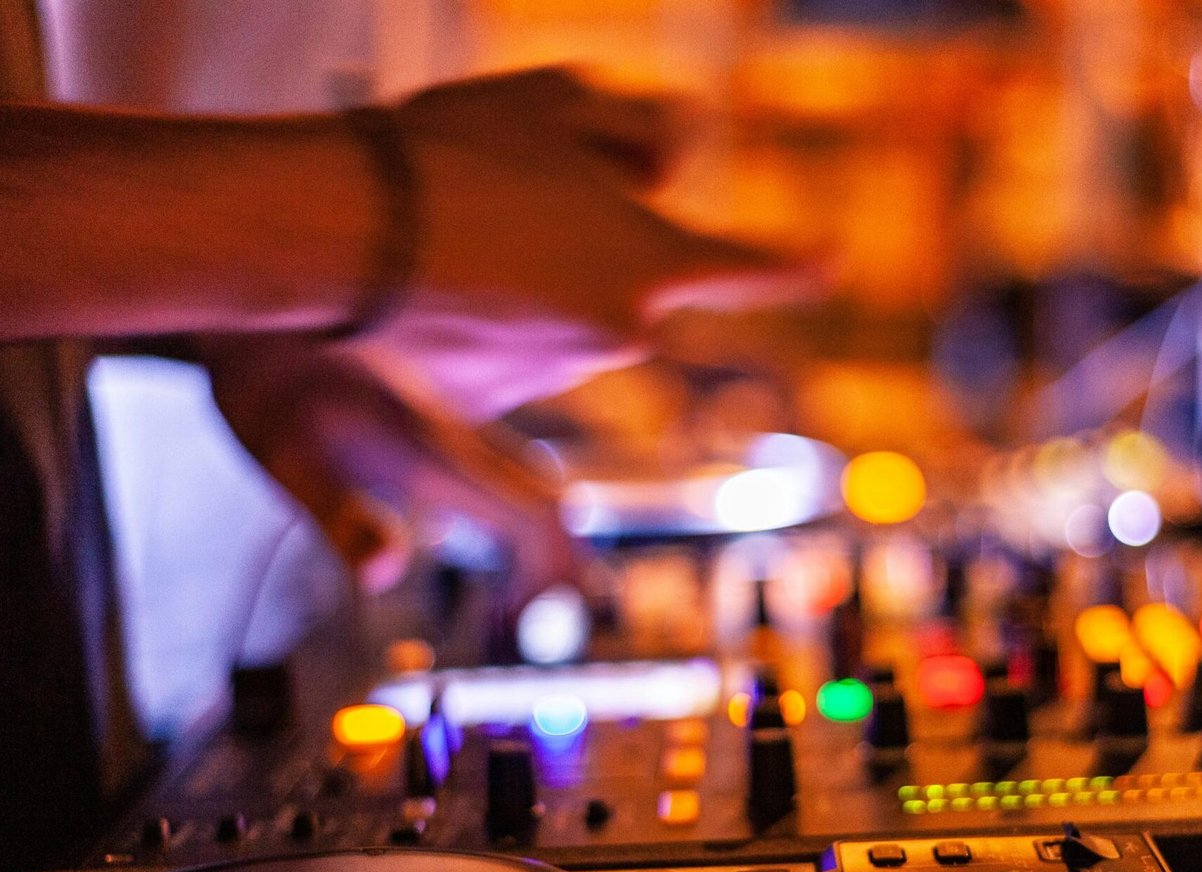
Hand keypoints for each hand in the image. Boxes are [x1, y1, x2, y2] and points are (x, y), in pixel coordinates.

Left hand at [199, 335, 575, 606]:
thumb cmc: (271, 395)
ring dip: (536, 557)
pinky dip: (509, 537)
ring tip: (508, 614)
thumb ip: (347, 521)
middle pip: (549, 508)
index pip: (535, 517)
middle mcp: (464, 445)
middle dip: (556, 575)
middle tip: (526, 636)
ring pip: (532, 496)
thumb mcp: (296, 466)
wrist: (260, 328)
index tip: (526, 629)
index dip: (549, 576)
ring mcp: (456, 440)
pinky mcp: (438, 440)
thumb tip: (384, 576)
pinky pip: (501, 489)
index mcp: (443, 456)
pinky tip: (479, 565)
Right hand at [346, 68, 819, 419]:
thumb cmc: (450, 154)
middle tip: (509, 197)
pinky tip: (428, 284)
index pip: (746, 266)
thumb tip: (675, 160)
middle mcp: (621, 333)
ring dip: (533, 285)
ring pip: (566, 320)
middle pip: (631, 287)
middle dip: (592, 249)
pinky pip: (507, 353)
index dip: (792, 263)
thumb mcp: (556, 100)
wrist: (336, 237)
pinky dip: (485, 323)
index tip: (831, 262)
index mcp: (654, 261)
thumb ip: (636, 132)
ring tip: (451, 234)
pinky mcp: (493, 408)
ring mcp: (557, 377)